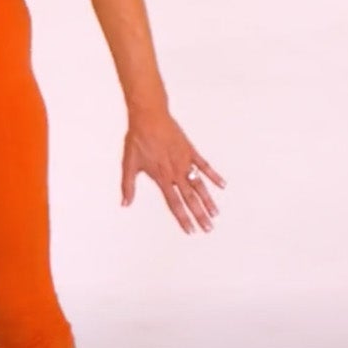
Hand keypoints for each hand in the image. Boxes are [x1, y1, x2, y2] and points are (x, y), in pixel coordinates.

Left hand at [121, 112, 225, 232]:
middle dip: (200, 215)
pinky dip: (214, 176)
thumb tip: (125, 203)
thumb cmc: (137, 139)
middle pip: (190, 199)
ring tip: (215, 214)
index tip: (191, 231)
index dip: (183, 219)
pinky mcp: (190, 150)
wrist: (148, 117)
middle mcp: (175, 172)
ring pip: (200, 185)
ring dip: (208, 200)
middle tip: (209, 229)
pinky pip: (205, 165)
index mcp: (161, 178)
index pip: (175, 204)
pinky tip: (222, 185)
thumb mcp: (129, 164)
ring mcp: (185, 161)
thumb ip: (128, 186)